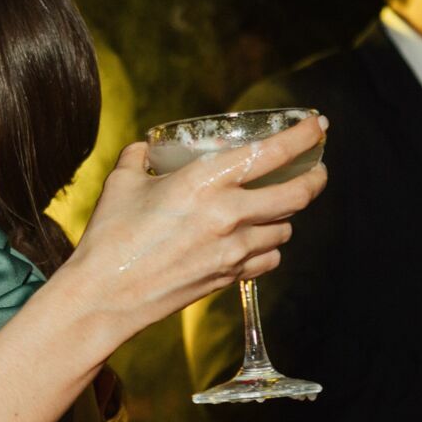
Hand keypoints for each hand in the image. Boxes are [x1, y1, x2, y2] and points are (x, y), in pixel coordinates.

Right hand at [58, 116, 328, 353]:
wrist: (105, 296)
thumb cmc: (109, 237)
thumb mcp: (122, 183)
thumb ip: (139, 158)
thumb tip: (146, 148)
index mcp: (204, 181)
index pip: (272, 153)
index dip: (303, 137)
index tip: (317, 126)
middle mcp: (228, 214)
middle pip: (297, 195)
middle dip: (315, 179)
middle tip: (317, 170)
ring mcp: (232, 250)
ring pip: (284, 229)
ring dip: (284, 216)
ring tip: (274, 207)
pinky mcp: (229, 277)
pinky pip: (268, 259)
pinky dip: (268, 248)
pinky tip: (255, 241)